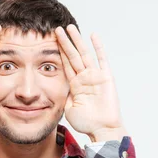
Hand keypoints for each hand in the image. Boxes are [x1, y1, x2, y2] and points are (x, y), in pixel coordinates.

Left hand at [55, 24, 127, 141]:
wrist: (101, 129)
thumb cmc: (87, 123)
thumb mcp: (68, 107)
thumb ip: (63, 95)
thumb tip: (53, 88)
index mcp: (75, 85)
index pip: (65, 64)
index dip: (58, 52)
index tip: (51, 41)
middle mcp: (84, 78)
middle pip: (72, 56)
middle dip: (65, 42)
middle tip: (57, 29)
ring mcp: (95, 76)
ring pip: (84, 54)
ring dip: (77, 41)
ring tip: (70, 27)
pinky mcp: (106, 78)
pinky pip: (101, 60)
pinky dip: (98, 47)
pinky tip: (93, 35)